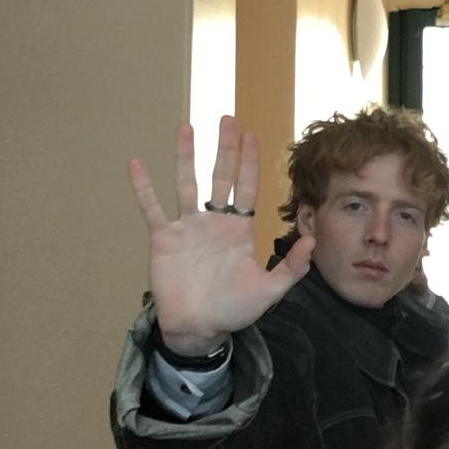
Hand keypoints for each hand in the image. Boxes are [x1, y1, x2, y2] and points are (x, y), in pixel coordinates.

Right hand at [128, 115, 313, 352]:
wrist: (200, 329)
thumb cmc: (234, 310)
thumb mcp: (269, 290)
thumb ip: (291, 267)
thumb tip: (313, 240)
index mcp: (239, 229)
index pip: (247, 188)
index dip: (249, 162)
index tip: (252, 135)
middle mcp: (214, 222)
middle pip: (220, 177)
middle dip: (224, 148)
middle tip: (227, 119)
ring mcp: (188, 227)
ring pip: (186, 183)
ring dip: (186, 156)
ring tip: (186, 126)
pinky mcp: (164, 239)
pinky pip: (152, 208)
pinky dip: (143, 188)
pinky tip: (136, 164)